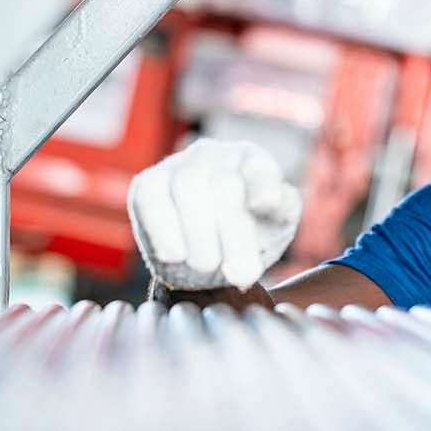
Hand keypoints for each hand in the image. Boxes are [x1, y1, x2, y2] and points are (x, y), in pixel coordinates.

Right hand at [127, 139, 301, 290]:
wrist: (208, 257)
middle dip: (233, 234)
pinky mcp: (148, 183)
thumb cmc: (248, 235)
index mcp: (252, 162)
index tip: (267, 204)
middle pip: (223, 184)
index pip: (260, 169)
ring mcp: (179, 165)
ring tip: (208, 265)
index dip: (263, 184)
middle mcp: (215, 156)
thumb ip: (282, 209)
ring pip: (186, 184)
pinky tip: (175, 254)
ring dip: (198, 232)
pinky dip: (162, 228)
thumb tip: (271, 200)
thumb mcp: (276, 225)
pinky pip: (150, 195)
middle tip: (242, 275)